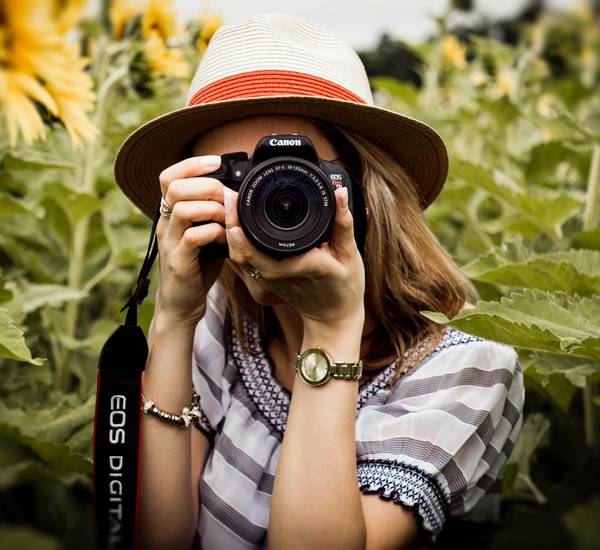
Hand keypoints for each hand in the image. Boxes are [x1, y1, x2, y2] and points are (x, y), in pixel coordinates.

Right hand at [154, 154, 225, 325]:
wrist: (181, 305)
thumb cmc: (197, 267)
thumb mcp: (206, 235)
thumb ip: (215, 215)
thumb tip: (238, 195)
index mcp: (170, 215)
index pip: (168, 177)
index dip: (191, 164)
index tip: (216, 161)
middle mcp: (165, 225)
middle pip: (175, 187)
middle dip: (207, 185)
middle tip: (228, 197)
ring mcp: (169, 243)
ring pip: (183, 209)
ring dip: (213, 209)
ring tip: (228, 219)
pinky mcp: (178, 262)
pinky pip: (193, 237)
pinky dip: (214, 232)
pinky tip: (225, 239)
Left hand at [223, 186, 365, 329]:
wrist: (333, 317)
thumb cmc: (345, 287)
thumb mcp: (349, 254)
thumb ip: (343, 223)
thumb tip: (339, 192)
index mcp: (298, 266)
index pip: (260, 250)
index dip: (242, 229)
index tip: (236, 202)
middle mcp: (277, 275)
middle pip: (241, 251)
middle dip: (230, 222)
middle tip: (230, 196)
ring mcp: (268, 281)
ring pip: (239, 257)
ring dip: (230, 232)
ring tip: (230, 205)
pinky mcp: (265, 281)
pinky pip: (244, 262)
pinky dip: (237, 243)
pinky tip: (236, 224)